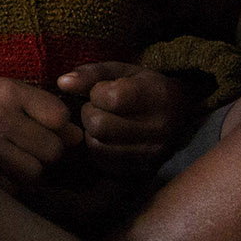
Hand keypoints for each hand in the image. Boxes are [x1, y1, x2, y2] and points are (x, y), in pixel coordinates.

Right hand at [0, 75, 81, 185]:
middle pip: (52, 151)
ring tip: (10, 156)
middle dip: (45, 150)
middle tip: (26, 144)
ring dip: (29, 169)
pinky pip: (13, 188)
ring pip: (35, 173)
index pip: (59, 117)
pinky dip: (10, 182)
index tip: (42, 122)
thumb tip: (77, 138)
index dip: (56, 123)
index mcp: (7, 92)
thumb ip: (45, 109)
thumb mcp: (9, 93)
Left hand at [58, 62, 196, 175]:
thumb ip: (91, 74)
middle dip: (89, 113)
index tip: (101, 90)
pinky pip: (103, 163)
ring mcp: (152, 152)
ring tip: (102, 122)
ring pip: (98, 147)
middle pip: (99, 125)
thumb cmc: (142, 86)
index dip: (97, 92)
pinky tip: (107, 138)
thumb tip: (62, 83)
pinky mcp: (143, 169)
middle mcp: (159, 127)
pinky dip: (98, 149)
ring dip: (91, 133)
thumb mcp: (120, 71)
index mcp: (157, 96)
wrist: (177, 113)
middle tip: (97, 107)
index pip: (111, 98)